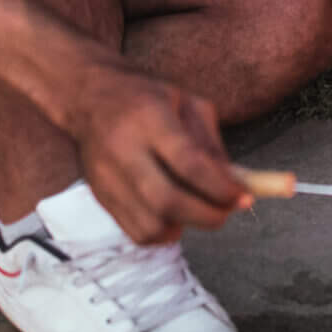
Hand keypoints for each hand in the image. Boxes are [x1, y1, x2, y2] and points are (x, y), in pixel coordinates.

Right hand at [65, 64, 244, 244]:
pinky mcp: (100, 198)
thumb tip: (234, 184)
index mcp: (149, 119)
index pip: (188, 164)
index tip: (243, 197)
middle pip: (168, 201)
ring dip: (185, 225)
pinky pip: (136, 232)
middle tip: (228, 210)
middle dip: (207, 215)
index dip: (221, 188)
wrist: (88, 99)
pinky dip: (163, 233)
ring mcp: (107, 178)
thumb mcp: (187, 103)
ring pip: (151, 224)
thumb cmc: (146, 98)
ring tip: (198, 209)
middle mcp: (123, 150)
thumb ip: (211, 144)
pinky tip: (175, 215)